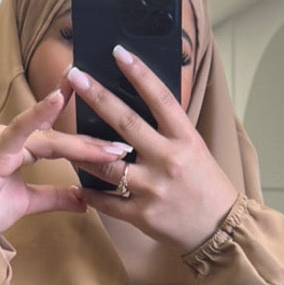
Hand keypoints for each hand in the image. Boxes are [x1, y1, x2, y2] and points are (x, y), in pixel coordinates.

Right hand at [0, 89, 130, 241]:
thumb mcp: (28, 202)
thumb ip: (56, 196)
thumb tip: (84, 200)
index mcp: (18, 147)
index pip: (59, 138)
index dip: (86, 138)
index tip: (113, 131)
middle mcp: (11, 138)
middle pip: (60, 139)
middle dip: (92, 144)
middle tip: (124, 148)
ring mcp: (2, 141)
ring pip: (50, 139)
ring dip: (81, 144)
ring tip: (111, 147)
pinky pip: (21, 130)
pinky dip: (39, 114)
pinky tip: (59, 99)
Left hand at [66, 51, 237, 257]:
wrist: (222, 232)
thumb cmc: (208, 186)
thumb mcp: (195, 150)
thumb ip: (169, 131)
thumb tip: (140, 104)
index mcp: (185, 139)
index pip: (160, 98)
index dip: (139, 73)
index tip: (118, 52)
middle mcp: (168, 160)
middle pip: (126, 122)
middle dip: (97, 96)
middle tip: (74, 74)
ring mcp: (153, 188)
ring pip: (105, 164)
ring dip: (80, 149)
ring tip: (62, 135)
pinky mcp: (142, 215)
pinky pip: (106, 201)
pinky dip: (90, 193)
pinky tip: (78, 184)